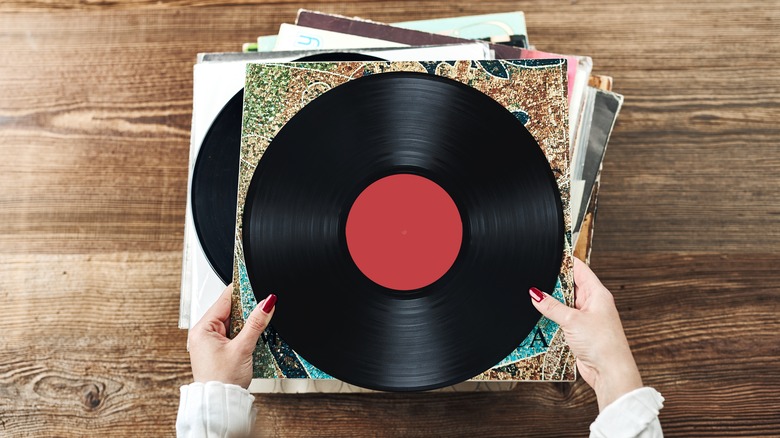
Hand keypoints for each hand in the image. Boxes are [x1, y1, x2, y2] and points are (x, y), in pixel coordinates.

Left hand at [188, 283, 275, 388]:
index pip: (224, 300)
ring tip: (259, 326)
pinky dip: (245, 335)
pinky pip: (234, 335)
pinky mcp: (218, 351)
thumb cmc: (222, 380)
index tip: (253, 282)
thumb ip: (255, 323)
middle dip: (247, 310)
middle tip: (263, 308)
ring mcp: (210, 342)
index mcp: (203, 329)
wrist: (220, 403)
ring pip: (234, 323)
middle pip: (231, 311)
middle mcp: (204, 334)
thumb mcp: (242, 348)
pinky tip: (254, 339)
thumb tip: (266, 303)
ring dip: (247, 325)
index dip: (241, 290)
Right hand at [529, 258, 641, 410]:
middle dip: (554, 283)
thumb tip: (536, 294)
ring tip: (536, 298)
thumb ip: (552, 306)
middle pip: (570, 286)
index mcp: (597, 294)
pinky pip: (563, 319)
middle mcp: (593, 303)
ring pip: (565, 303)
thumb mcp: (572, 320)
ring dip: (552, 303)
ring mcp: (587, 318)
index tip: (550, 254)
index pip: (580, 269)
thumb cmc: (602, 344)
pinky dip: (553, 317)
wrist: (609, 371)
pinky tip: (542, 317)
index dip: (565, 261)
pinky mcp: (580, 331)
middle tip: (537, 278)